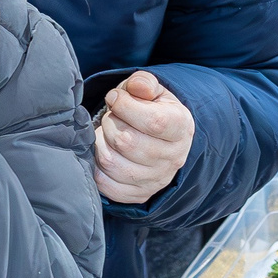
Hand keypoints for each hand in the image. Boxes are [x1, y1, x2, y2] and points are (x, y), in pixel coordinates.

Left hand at [94, 71, 192, 204]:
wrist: (160, 138)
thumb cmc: (152, 109)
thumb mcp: (152, 90)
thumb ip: (144, 83)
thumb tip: (136, 88)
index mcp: (181, 128)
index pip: (153, 122)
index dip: (125, 106)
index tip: (115, 98)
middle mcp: (173, 158)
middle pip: (126, 142)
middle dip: (110, 123)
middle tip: (112, 116)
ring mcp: (156, 180)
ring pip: (111, 162)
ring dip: (100, 143)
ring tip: (107, 133)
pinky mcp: (138, 195)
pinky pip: (105, 183)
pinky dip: (96, 166)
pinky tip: (104, 152)